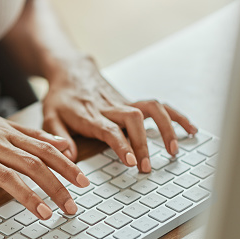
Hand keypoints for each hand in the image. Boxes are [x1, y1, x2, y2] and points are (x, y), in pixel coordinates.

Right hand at [0, 103, 89, 225]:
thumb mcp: (3, 125)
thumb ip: (33, 135)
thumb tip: (62, 145)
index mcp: (9, 135)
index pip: (45, 150)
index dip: (67, 166)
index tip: (83, 182)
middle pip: (32, 165)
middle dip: (55, 186)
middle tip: (71, 207)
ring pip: (6, 177)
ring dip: (28, 197)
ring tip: (46, 215)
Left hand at [42, 57, 197, 172]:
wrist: (71, 70)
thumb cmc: (61, 97)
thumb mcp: (49, 117)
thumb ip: (58, 137)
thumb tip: (68, 159)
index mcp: (90, 114)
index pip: (109, 129)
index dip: (121, 144)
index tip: (130, 160)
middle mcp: (110, 107)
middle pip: (133, 120)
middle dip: (143, 144)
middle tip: (146, 168)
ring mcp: (124, 103)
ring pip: (151, 109)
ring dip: (165, 128)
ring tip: (173, 150)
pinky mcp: (132, 102)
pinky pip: (158, 106)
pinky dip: (176, 116)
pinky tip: (189, 129)